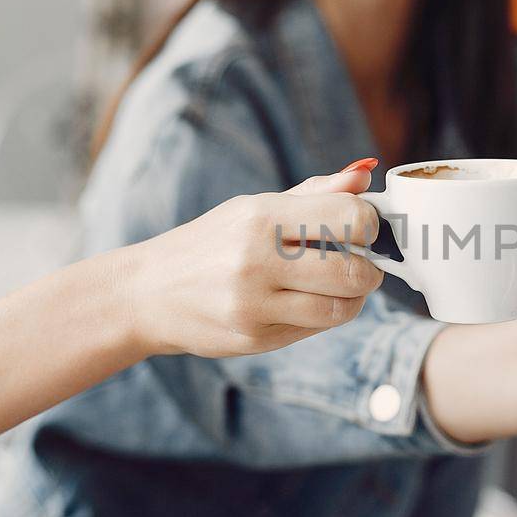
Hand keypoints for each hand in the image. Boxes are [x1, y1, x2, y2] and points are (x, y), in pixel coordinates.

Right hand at [124, 161, 383, 357]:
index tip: (363, 228)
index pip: (349, 217)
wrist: (147, 294)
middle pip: (353, 271)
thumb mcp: (253, 207)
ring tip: (341, 286)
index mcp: (260, 217)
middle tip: (363, 262)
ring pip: (340, 309)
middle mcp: (256, 261)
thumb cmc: (210, 244)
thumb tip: (365, 177)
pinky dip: (325, 316)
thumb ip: (315, 193)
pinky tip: (309, 301)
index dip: (369, 224)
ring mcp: (254, 305)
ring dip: (354, 298)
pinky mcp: (254, 339)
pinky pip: (314, 329)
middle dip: (369, 268)